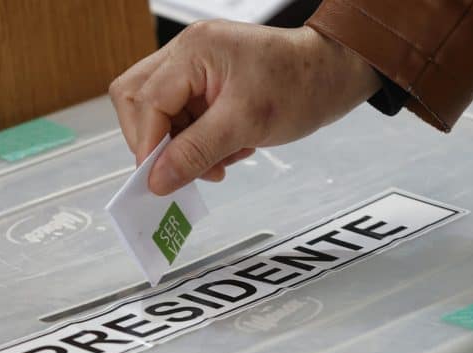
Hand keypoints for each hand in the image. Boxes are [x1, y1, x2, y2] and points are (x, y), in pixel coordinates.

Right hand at [109, 21, 380, 195]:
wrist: (334, 76)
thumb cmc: (301, 83)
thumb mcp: (246, 124)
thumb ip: (196, 152)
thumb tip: (158, 180)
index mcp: (193, 51)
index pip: (145, 101)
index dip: (148, 145)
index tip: (159, 180)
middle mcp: (187, 54)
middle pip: (138, 101)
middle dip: (157, 143)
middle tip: (184, 171)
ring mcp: (195, 69)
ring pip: (159, 115)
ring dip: (183, 147)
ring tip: (222, 159)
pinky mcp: (206, 86)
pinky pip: (184, 119)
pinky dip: (200, 143)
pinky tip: (230, 149)